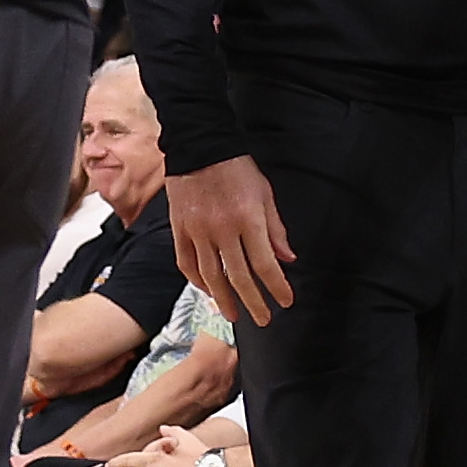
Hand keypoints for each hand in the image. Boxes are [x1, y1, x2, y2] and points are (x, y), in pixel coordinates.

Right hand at [169, 157, 296, 327]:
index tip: (285, 301)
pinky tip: (208, 290)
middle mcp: (222, 229)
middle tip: (263, 320)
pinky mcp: (180, 229)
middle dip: (254, 302)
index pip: (265, 264)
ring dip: (224, 299)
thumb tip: (287, 259)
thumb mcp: (265, 194)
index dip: (277, 287)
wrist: (199, 147)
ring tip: (234, 314)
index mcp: (248, 218)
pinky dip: (198, 280)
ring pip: (211, 276)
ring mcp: (197, 231)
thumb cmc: (236, 168)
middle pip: (239, 277)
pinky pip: (188, 263)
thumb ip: (276, 229)